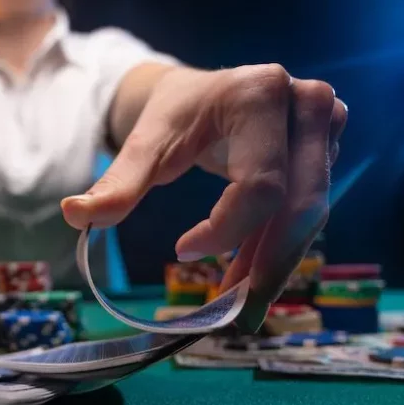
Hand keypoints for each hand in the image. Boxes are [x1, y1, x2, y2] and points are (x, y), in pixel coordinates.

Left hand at [62, 64, 346, 321]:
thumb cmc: (175, 115)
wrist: (204, 91)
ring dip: (276, 263)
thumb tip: (72, 214)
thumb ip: (117, 184)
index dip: (226, 231)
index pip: (260, 186)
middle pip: (299, 205)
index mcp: (259, 94)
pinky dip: (283, 247)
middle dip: (266, 265)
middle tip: (235, 313)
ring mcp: (326, 125)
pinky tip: (254, 275)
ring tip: (242, 304)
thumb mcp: (144, 143)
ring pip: (311, 214)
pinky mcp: (331, 147)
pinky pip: (312, 209)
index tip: (182, 252)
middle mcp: (306, 104)